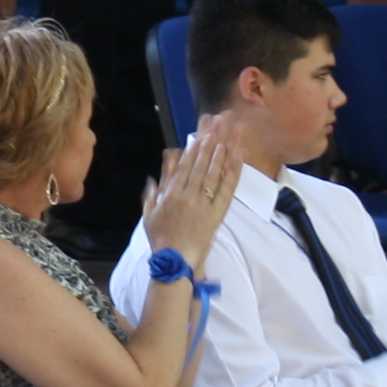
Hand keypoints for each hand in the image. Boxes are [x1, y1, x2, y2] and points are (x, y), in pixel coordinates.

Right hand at [140, 127, 243, 268]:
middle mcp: (187, 196)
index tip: (200, 135)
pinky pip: (226, 192)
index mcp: (171, 194)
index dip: (194, 149)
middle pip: (201, 165)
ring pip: (213, 175)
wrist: (174, 259)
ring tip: (227, 138)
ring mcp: (203, 205)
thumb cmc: (160, 238)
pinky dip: (232, 175)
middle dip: (209, 144)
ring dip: (221, 154)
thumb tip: (153, 177)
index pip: (185, 166)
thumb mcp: (149, 213)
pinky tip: (237, 161)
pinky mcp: (216, 215)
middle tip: (217, 127)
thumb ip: (152, 193)